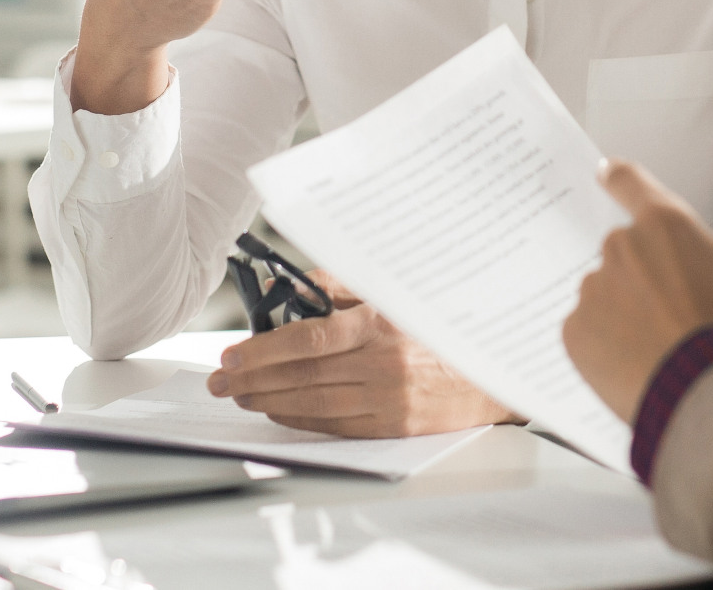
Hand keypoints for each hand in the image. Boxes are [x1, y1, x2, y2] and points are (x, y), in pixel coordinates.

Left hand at [206, 275, 512, 436]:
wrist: (491, 367)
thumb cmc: (437, 322)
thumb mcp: (391, 291)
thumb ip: (334, 287)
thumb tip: (282, 289)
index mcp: (378, 324)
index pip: (307, 340)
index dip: (262, 350)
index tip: (231, 356)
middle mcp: (381, 364)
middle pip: (301, 375)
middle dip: (253, 379)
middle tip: (221, 381)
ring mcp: (387, 400)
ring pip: (312, 404)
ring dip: (268, 401)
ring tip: (241, 395)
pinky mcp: (393, 426)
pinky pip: (333, 425)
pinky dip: (299, 418)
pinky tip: (278, 411)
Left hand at [562, 160, 712, 422]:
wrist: (711, 410)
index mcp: (666, 225)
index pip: (627, 180)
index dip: (620, 178)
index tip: (610, 177)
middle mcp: (621, 249)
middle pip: (628, 248)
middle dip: (650, 269)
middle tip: (685, 309)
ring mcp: (594, 292)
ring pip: (609, 290)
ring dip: (629, 306)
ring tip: (667, 343)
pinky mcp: (575, 334)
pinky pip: (589, 329)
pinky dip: (609, 341)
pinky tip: (644, 361)